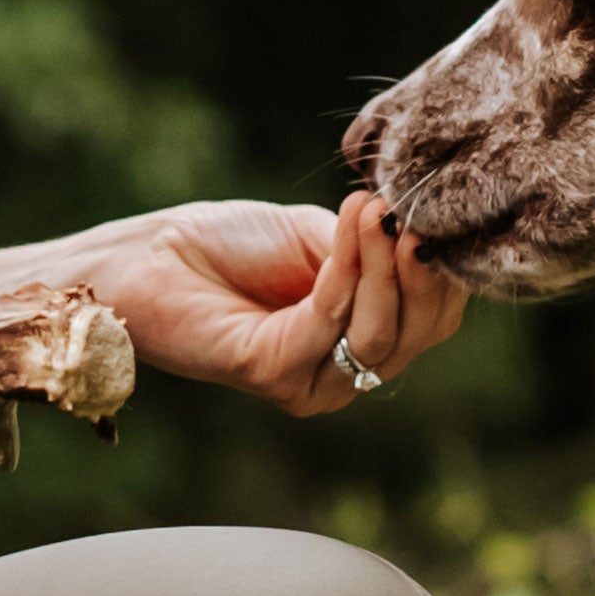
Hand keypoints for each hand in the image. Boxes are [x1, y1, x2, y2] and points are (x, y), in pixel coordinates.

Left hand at [83, 193, 466, 417]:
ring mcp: (311, 383)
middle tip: (410, 215)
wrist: (149, 257)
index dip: (445, 270)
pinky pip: (329, 324)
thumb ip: (372, 243)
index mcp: (363, 339)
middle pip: (418, 334)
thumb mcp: (321, 234)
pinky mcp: (274, 375)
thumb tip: (423, 226)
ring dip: (381, 265)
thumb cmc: (228, 244)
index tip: (441, 212)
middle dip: (420, 271)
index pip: (434, 318)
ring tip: (374, 212)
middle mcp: (344, 374)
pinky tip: (347, 227)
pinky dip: (344, 272)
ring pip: (378, 335)